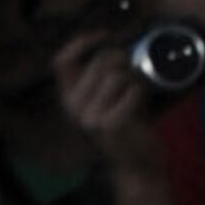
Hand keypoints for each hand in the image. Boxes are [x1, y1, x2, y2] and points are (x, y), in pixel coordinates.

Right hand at [53, 20, 171, 184]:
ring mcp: (91, 116)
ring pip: (117, 73)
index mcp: (68, 99)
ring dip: (134, 78)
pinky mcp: (112, 123)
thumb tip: (109, 43)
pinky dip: (142, 92)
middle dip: (122, 61)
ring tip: (135, 94)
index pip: (61, 61)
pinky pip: (133, 89)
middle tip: (132, 76)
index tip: (105, 35)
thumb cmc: (126, 129)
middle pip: (100, 61)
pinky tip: (141, 106)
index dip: (82, 42)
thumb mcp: (106, 100)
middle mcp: (74, 108)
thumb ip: (100, 75)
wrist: (136, 169)